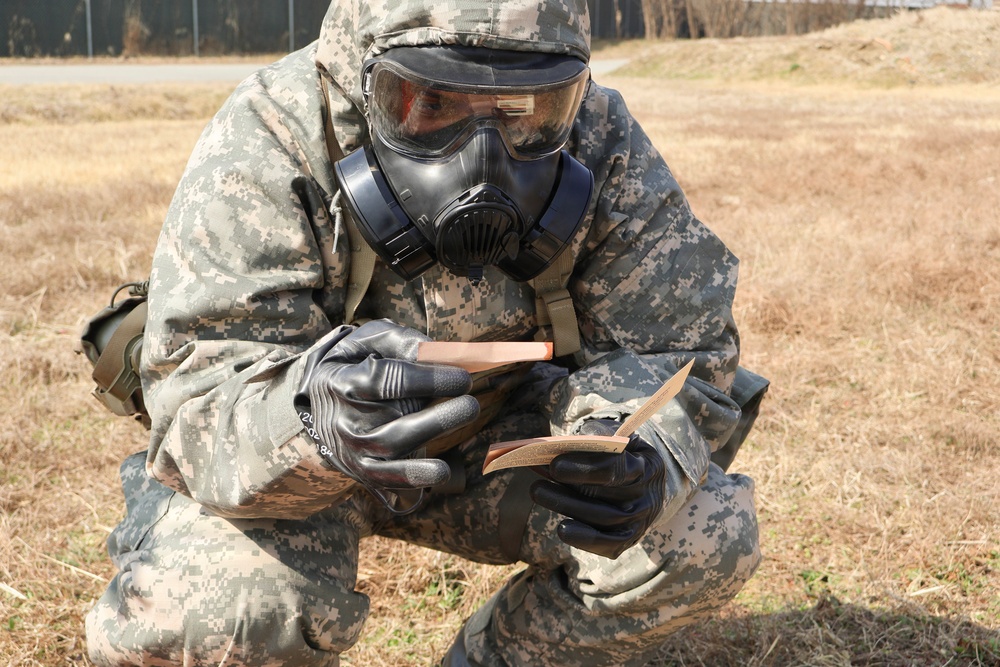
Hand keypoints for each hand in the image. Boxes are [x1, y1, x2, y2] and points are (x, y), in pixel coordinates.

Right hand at [295, 320, 479, 505]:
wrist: (322, 402)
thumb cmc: (356, 363)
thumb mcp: (368, 340)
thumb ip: (399, 341)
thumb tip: (433, 352)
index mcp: (340, 381)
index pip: (383, 382)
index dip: (424, 380)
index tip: (462, 378)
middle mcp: (342, 419)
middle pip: (390, 418)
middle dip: (434, 415)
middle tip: (470, 404)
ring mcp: (351, 448)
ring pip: (391, 447)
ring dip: (430, 437)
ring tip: (464, 424)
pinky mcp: (363, 469)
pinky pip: (388, 478)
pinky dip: (414, 476)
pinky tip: (442, 471)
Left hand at [529, 419, 666, 558]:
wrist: (648, 485)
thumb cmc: (624, 455)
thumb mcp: (617, 438)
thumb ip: (596, 436)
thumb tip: (562, 445)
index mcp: (647, 465)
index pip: (615, 468)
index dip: (584, 468)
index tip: (554, 465)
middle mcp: (647, 495)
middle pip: (605, 495)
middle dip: (568, 489)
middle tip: (536, 485)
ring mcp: (641, 520)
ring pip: (604, 518)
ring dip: (567, 508)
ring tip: (538, 493)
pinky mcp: (630, 538)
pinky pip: (609, 544)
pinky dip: (585, 539)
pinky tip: (562, 529)